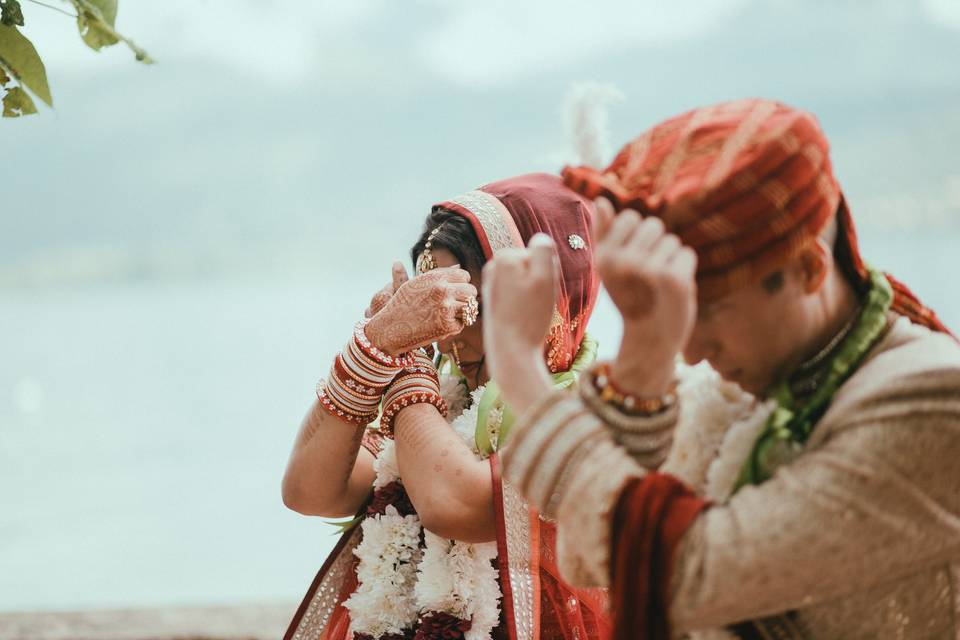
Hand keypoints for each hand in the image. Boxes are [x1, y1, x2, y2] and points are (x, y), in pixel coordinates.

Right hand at [366, 266, 476, 354]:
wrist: (389, 329)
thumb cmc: (402, 305)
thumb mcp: (417, 283)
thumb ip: (439, 274)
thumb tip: (458, 266)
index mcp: (435, 277)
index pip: (464, 276)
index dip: (461, 285)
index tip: (454, 292)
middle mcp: (442, 290)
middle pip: (471, 291)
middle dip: (466, 298)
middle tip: (455, 306)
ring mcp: (446, 308)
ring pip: (470, 307)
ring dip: (462, 312)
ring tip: (449, 315)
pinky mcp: (447, 326)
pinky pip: (462, 324)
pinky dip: (454, 326)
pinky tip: (441, 326)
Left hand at [481, 234, 555, 414]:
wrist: (511, 352)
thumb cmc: (530, 316)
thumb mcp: (545, 278)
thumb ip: (544, 250)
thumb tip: (540, 238)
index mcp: (504, 256)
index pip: (542, 252)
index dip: (549, 271)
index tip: (542, 290)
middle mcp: (493, 266)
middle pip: (533, 265)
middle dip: (541, 280)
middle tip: (537, 303)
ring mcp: (492, 283)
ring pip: (528, 280)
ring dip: (535, 292)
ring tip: (530, 311)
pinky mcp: (495, 299)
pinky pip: (521, 294)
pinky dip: (526, 303)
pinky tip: (522, 317)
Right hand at [592, 197, 697, 395]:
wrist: (649, 339)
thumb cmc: (631, 297)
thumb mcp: (609, 267)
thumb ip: (604, 233)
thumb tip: (600, 200)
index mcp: (603, 257)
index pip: (630, 217)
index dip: (636, 236)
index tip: (632, 262)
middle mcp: (623, 262)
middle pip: (654, 225)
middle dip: (656, 246)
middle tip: (648, 276)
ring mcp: (648, 270)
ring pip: (672, 241)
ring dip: (671, 260)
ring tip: (660, 285)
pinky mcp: (674, 279)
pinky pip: (686, 254)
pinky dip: (685, 270)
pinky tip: (673, 289)